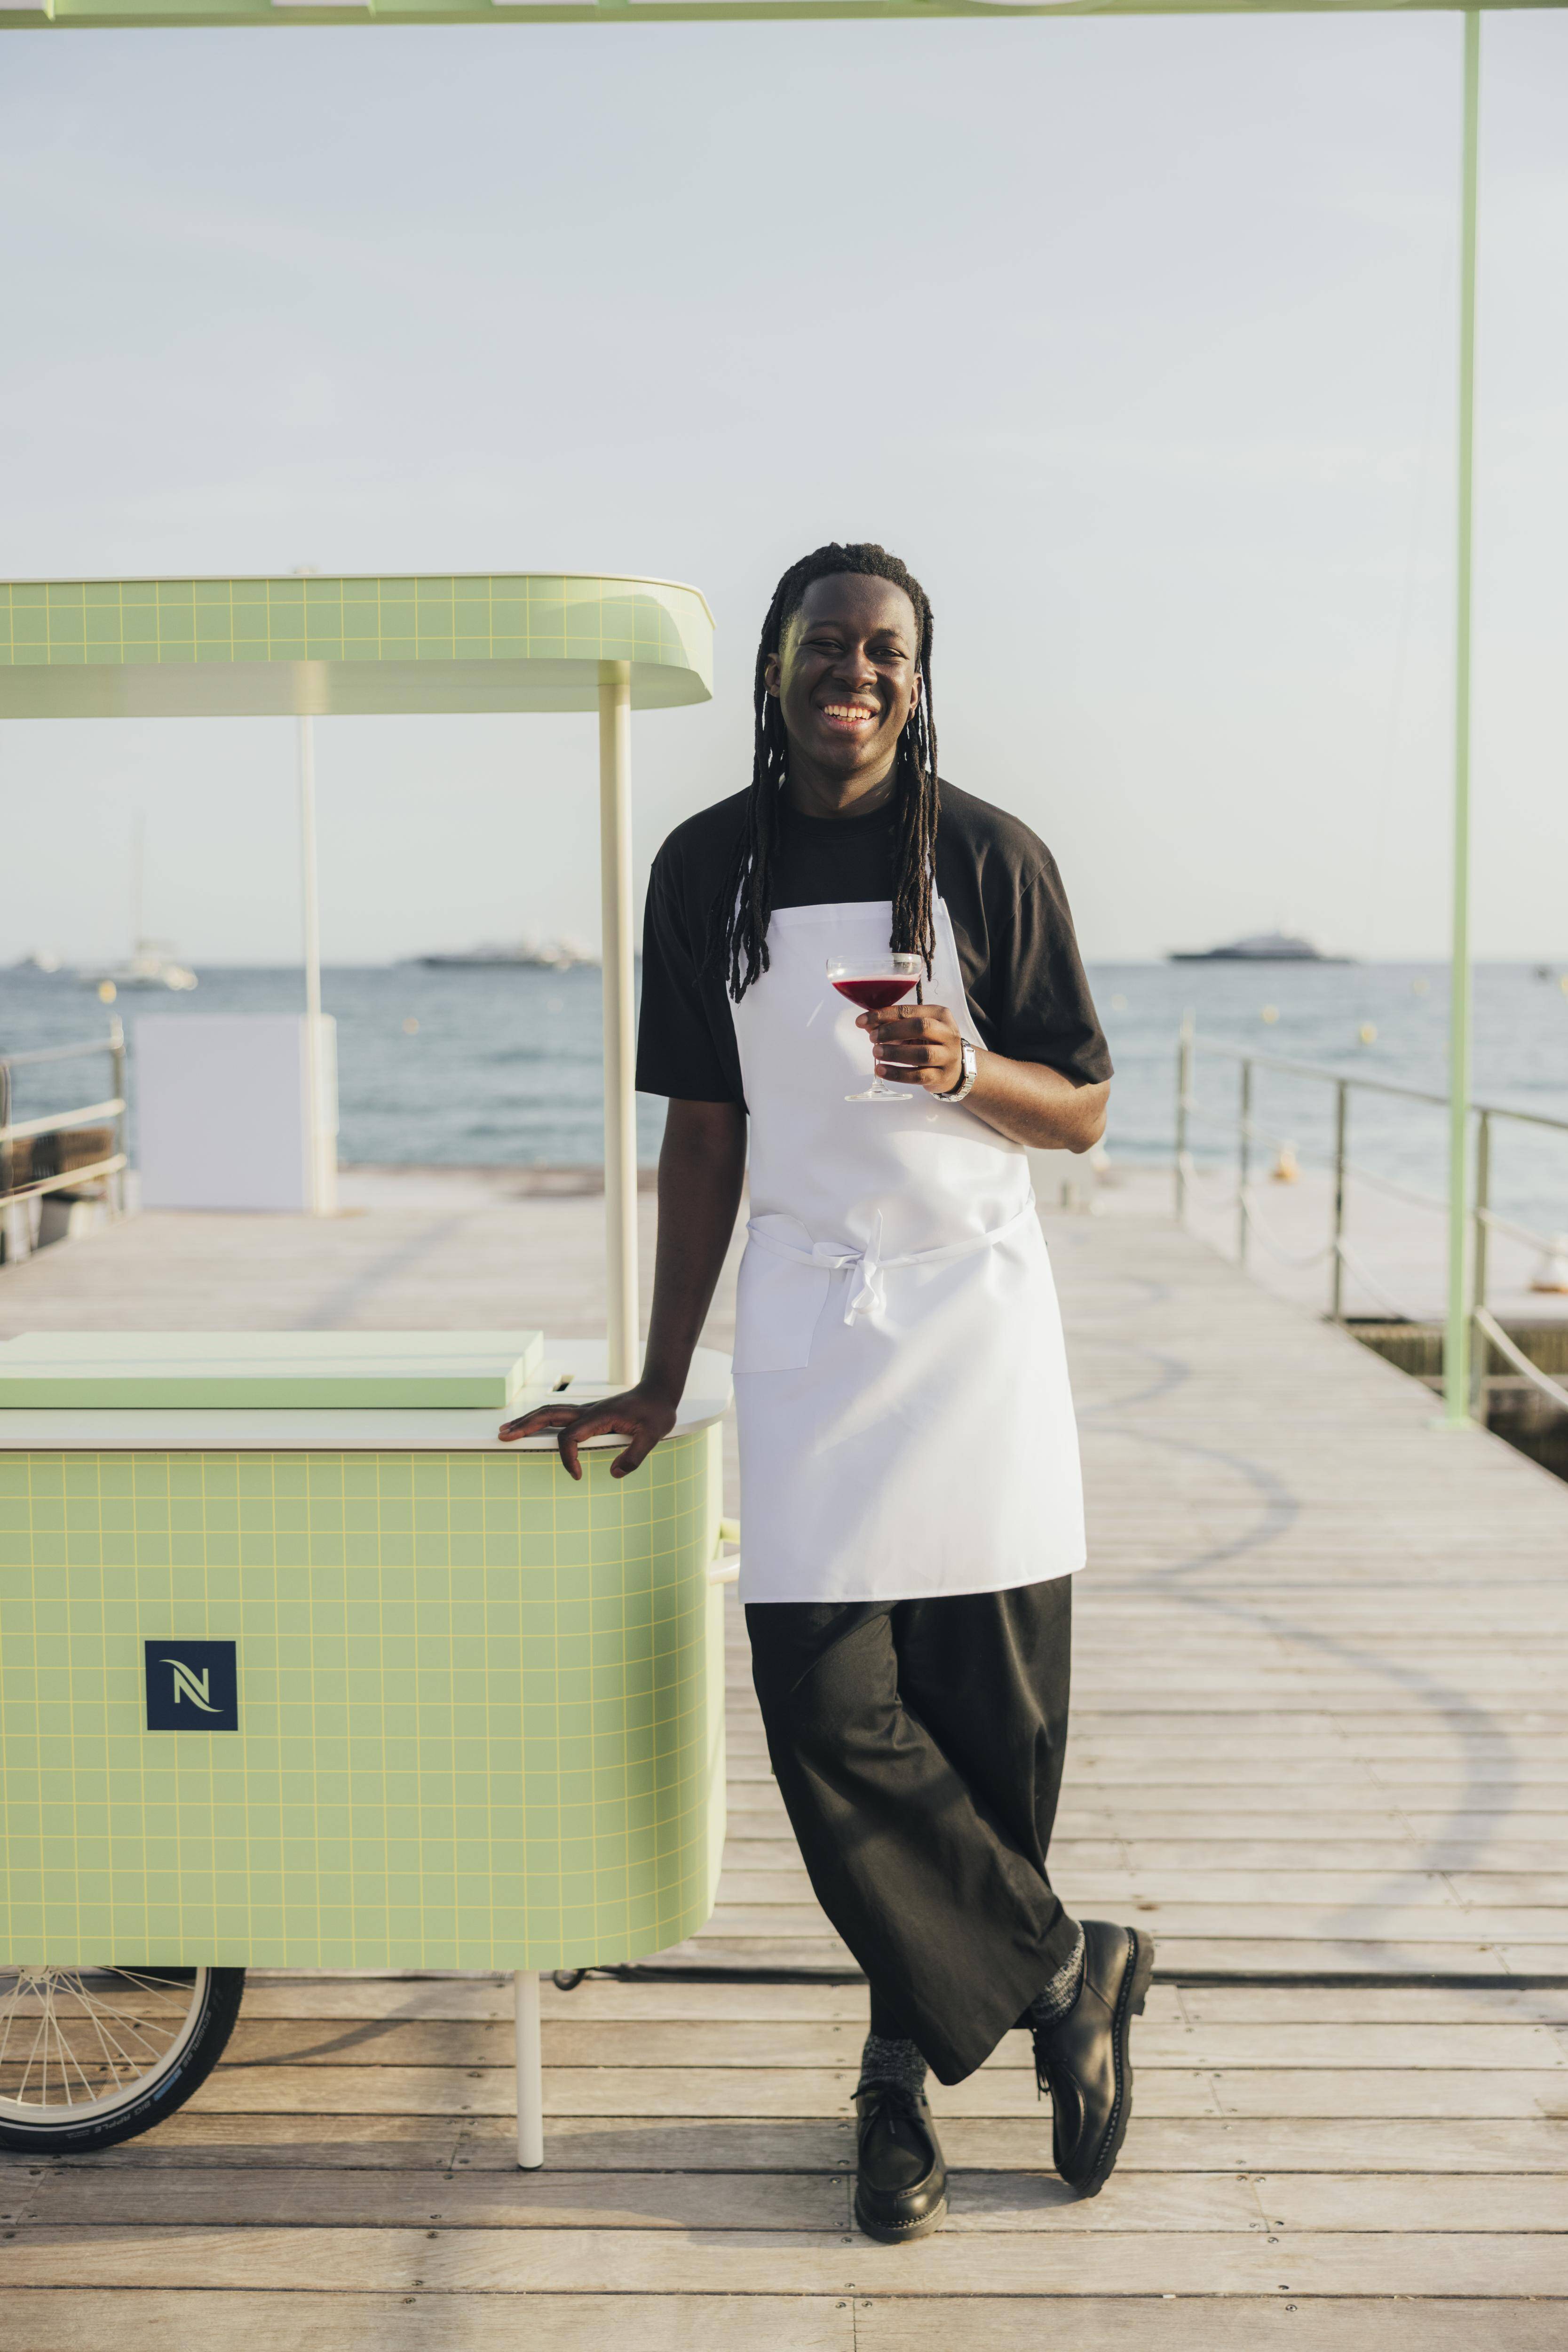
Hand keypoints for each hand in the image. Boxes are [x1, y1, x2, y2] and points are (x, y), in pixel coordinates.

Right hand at [497, 1382, 677, 1479]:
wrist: (659, 1391)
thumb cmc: (656, 1412)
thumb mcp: (653, 1436)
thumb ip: (634, 1457)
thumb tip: (613, 1474)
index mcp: (600, 1417)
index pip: (570, 1437)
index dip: (567, 1458)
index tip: (577, 1476)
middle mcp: (587, 1411)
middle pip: (548, 1415)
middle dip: (524, 1426)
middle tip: (502, 1436)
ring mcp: (586, 1411)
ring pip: (549, 1412)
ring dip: (527, 1421)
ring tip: (505, 1431)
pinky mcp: (587, 1413)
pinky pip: (558, 1416)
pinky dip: (540, 1420)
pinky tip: (531, 1427)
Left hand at [858, 1000, 963, 1095]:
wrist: (956, 1069)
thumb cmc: (931, 1043)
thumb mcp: (917, 1029)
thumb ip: (894, 1025)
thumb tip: (867, 1025)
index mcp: (940, 1015)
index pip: (909, 1011)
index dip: (883, 1015)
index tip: (861, 1021)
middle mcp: (947, 1033)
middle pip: (920, 1027)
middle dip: (892, 1031)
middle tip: (872, 1037)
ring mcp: (947, 1056)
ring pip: (921, 1053)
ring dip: (895, 1053)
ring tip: (875, 1053)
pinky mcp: (941, 1076)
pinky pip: (918, 1076)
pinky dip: (897, 1074)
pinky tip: (882, 1071)